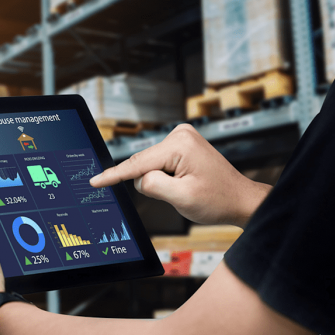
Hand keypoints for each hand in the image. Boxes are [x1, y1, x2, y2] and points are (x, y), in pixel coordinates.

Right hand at [89, 124, 270, 227]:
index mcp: (180, 144)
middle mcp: (180, 134)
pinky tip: (184, 182)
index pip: (138, 163)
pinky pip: (158, 164)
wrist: (240, 200)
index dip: (114, 175)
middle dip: (152, 183)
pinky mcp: (182, 145)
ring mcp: (181, 138)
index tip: (94, 182)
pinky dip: (164, 177)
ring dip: (161, 181)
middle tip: (180, 193)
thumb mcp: (181, 198)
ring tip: (187, 187)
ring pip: (150, 166)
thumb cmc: (217, 200)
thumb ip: (152, 186)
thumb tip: (138, 179)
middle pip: (144, 164)